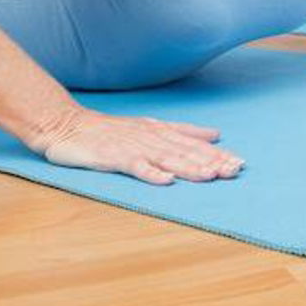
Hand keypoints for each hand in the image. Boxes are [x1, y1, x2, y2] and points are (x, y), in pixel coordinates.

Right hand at [38, 107, 243, 184]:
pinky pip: (134, 166)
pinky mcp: (112, 156)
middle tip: (234, 171)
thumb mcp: (150, 126)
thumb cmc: (109, 129)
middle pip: (185, 151)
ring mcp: (131, 147)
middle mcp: (150, 137)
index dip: (217, 154)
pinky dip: (151, 173)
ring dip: (189, 167)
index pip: (194, 144)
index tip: (240, 163)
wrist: (66, 124)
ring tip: (211, 175)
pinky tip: (166, 181)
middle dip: (211, 162)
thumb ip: (183, 131)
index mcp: (160, 131)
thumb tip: (215, 134)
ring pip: (166, 158)